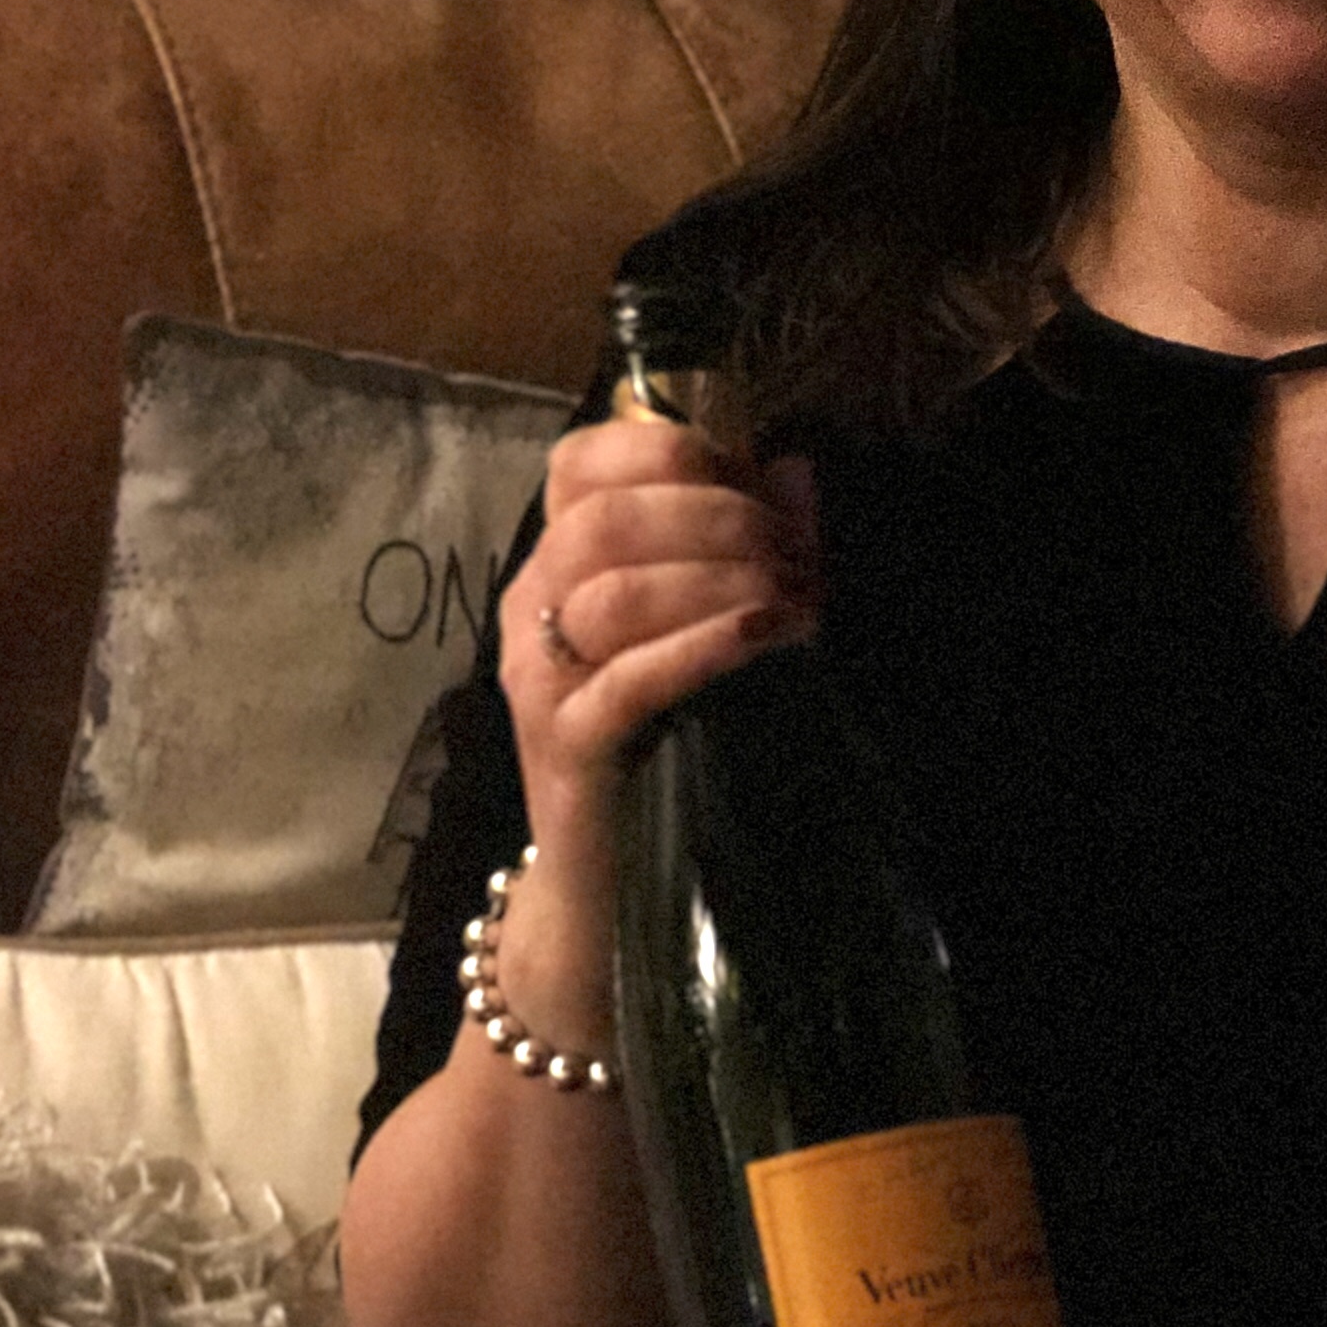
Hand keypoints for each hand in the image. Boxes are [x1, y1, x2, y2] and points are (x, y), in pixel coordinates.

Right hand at [502, 416, 819, 863]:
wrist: (613, 875)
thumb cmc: (667, 729)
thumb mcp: (704, 618)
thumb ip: (749, 540)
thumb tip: (795, 470)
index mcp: (556, 559)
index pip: (579, 464)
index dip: (670, 452)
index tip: (749, 476)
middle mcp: (531, 605)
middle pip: (606, 521)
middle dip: (718, 518)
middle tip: (794, 551)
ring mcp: (540, 678)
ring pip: (614, 593)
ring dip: (719, 579)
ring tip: (792, 594)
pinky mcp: (565, 746)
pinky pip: (625, 681)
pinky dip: (700, 645)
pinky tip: (761, 633)